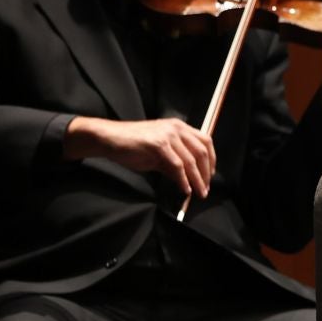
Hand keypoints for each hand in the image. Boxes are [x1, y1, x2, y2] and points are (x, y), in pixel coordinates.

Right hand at [64, 116, 215, 197]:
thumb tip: (189, 180)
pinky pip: (177, 166)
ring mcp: (168, 135)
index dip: (211, 160)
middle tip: (206, 189)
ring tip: (199, 193)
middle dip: (206, 173)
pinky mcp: (159, 145)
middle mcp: (176, 128)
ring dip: (197, 180)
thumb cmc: (132, 146)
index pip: (205, 141)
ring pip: (191, 161)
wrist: (109, 139)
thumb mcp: (158, 154)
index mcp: (179, 127)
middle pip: (202, 152)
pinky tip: (185, 189)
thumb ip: (174, 164)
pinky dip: (183, 180)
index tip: (210, 175)